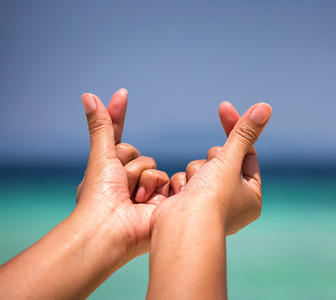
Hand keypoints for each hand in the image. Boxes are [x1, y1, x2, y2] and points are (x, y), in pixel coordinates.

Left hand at [76, 90, 168, 258]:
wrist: (111, 228)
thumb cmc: (100, 195)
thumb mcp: (102, 156)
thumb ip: (102, 125)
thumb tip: (88, 94)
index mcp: (108, 170)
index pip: (116, 135)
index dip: (118, 114)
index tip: (122, 94)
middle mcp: (125, 179)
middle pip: (136, 154)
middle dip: (128, 166)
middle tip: (118, 184)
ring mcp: (143, 190)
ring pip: (151, 166)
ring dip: (141, 180)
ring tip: (132, 198)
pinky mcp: (159, 200)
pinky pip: (164, 179)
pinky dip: (155, 188)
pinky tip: (145, 203)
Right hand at [154, 101, 271, 234]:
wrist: (180, 229)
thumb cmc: (211, 198)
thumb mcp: (230, 160)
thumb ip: (244, 133)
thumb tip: (264, 107)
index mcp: (251, 196)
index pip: (247, 154)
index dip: (236, 131)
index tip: (225, 108)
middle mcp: (233, 202)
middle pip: (222, 160)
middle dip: (213, 161)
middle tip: (211, 175)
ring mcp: (210, 205)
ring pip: (201, 168)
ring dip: (196, 173)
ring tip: (196, 191)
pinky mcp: (189, 205)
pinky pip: (186, 180)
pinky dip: (183, 184)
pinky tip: (182, 197)